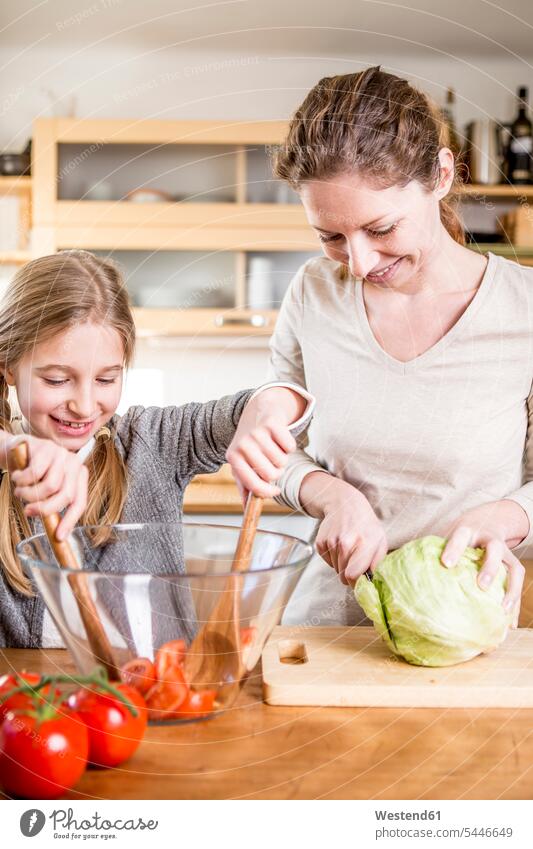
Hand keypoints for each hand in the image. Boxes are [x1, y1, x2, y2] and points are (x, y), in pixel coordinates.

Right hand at [6, 434, 88, 540]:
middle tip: (29, 512)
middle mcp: (74, 464)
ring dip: (30, 494)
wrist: (16, 449)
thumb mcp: (46, 489)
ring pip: (50, 486)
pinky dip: (21, 481)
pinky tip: (17, 477)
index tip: (58, 536)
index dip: (70, 521)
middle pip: (66, 495)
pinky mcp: (46, 448)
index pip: (80, 502)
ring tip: (20, 491)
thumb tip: (57, 533)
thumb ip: (53, 504)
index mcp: (79, 476)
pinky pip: (34, 474)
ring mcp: (62, 454)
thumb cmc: (32, 472)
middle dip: (45, 509)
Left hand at [226, 390, 299, 498]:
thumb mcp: (243, 464)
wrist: (257, 411)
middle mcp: (243, 444)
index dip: (267, 492)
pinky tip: (280, 440)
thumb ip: (246, 487)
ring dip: (283, 459)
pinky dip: (289, 446)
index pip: (253, 485)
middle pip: (271, 475)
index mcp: (233, 457)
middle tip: (272, 464)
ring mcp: (257, 433)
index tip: (275, 491)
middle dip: (276, 473)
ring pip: (282, 461)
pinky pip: (290, 446)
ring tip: (275, 451)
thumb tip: (247, 510)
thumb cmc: (251, 445)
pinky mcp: (272, 423)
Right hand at [312, 478, 387, 584]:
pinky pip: (327, 562)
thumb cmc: (365, 525)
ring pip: (335, 570)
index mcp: (364, 543)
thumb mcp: (380, 540)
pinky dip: (333, 558)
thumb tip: (370, 583)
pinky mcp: (320, 542)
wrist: (345, 504)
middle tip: (356, 561)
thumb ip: (377, 563)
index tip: (361, 581)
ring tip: (349, 549)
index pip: (353, 575)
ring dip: (342, 565)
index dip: (357, 583)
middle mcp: (346, 542)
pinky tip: (339, 545)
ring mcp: (331, 542)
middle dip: (350, 574)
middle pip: (343, 576)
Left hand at [441, 501, 526, 626]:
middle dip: (488, 567)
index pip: (460, 536)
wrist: (487, 521)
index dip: (454, 548)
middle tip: (481, 585)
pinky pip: (518, 582)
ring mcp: (505, 551)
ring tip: (502, 609)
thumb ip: (430, 552)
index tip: (446, 563)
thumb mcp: (446, 536)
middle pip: (494, 549)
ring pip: (514, 567)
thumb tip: (400, 571)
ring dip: (510, 588)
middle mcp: (488, 539)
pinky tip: (510, 623)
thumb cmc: (459, 537)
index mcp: (467, 531)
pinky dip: (516, 601)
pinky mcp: (514, 563)